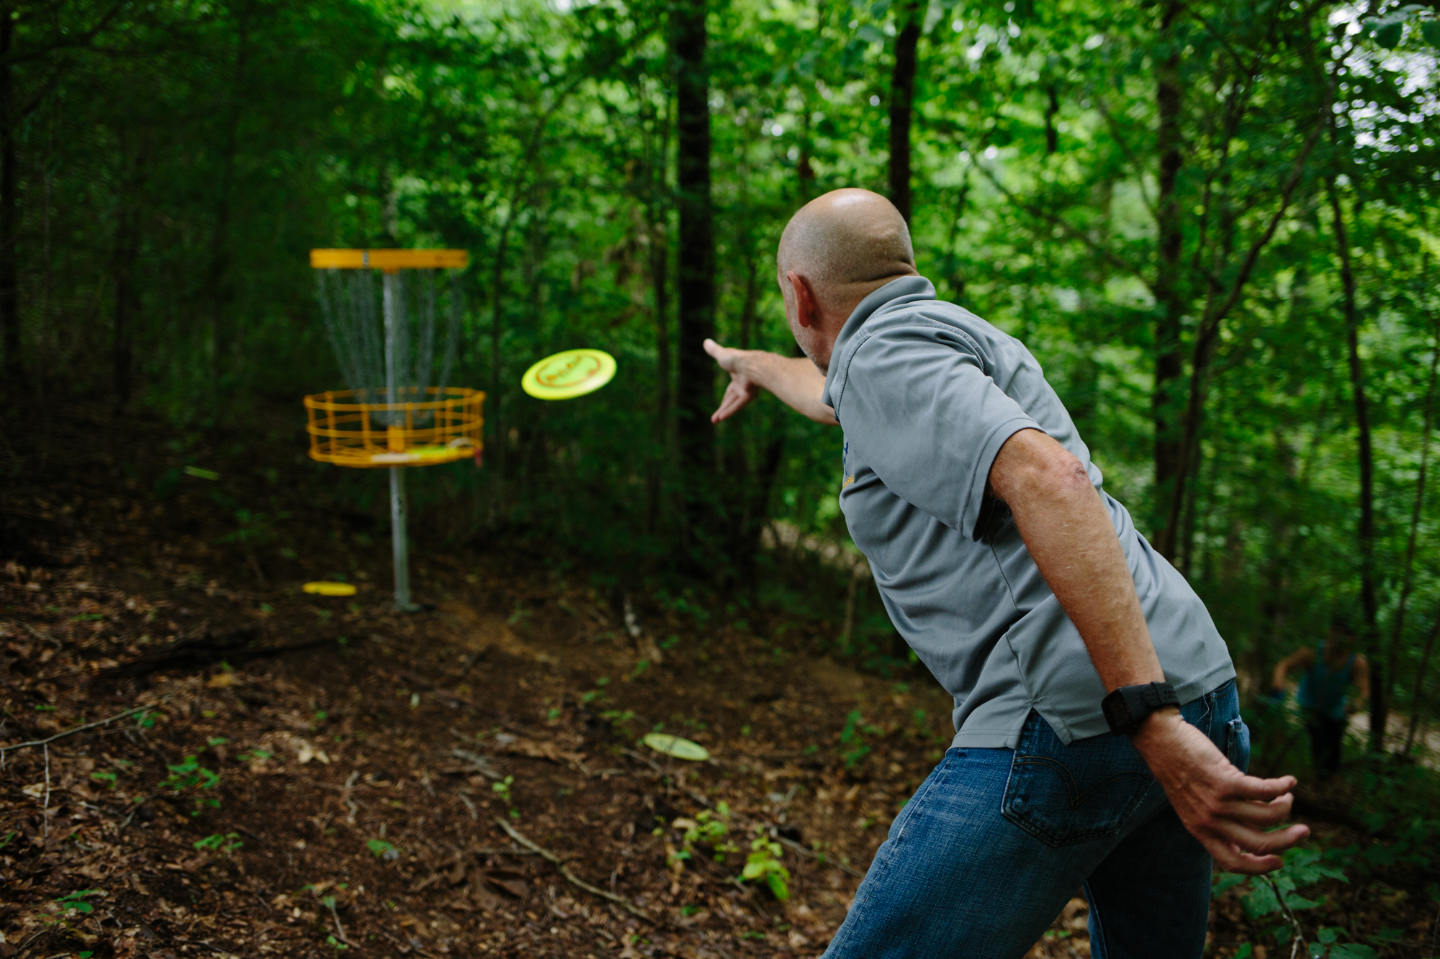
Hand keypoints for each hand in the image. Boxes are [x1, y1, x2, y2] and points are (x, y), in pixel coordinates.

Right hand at [704, 338, 758, 422]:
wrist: (752, 363)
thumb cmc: (738, 358)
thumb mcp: (722, 354)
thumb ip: (714, 350)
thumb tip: (706, 342)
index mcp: (738, 375)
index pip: (731, 390)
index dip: (726, 397)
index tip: (722, 404)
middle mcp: (743, 384)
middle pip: (731, 399)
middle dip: (723, 408)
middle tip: (715, 419)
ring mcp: (746, 390)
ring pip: (733, 404)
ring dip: (724, 412)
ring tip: (714, 421)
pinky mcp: (749, 395)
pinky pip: (738, 405)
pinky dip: (729, 411)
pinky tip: (721, 418)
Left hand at [1132, 710, 1308, 874]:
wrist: (1160, 741)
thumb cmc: (1180, 771)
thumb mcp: (1193, 805)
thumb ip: (1218, 822)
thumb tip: (1252, 835)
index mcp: (1200, 831)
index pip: (1233, 862)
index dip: (1260, 867)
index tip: (1280, 862)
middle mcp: (1209, 821)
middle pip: (1259, 844)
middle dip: (1287, 841)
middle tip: (1304, 832)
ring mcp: (1217, 802)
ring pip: (1266, 816)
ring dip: (1285, 807)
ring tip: (1288, 797)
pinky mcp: (1225, 781)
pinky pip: (1264, 790)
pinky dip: (1282, 787)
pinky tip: (1290, 781)